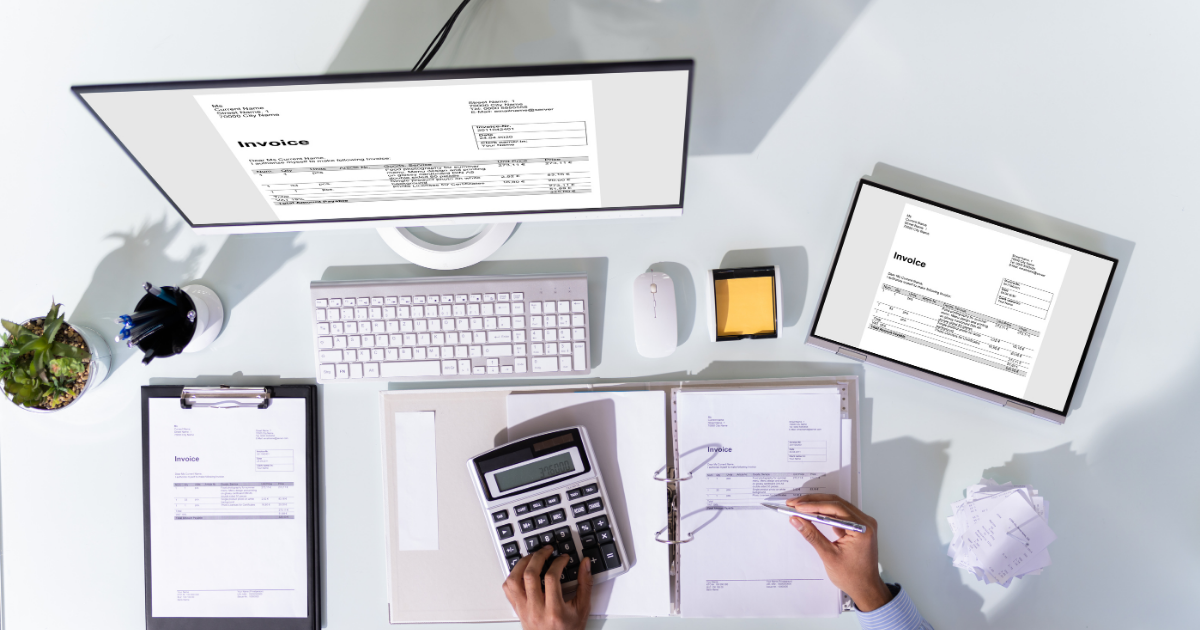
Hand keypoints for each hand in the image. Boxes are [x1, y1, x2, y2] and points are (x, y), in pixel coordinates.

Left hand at [502, 546, 593, 629]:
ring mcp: (524, 610)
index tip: (563, 558)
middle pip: (530, 575)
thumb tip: (585, 563)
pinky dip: (513, 575)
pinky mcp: (518, 609)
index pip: (551, 578)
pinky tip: (523, 570)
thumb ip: (585, 584)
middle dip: (539, 556)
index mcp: (554, 610)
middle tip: (547, 550)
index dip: (558, 562)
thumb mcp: (583, 609)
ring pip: (514, 580)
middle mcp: (536, 610)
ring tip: (532, 557)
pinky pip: (508, 589)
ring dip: (522, 564)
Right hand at [786, 493, 892, 611]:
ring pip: (838, 506)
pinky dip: (826, 513)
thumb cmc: (852, 576)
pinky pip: (841, 514)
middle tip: (794, 503)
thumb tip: (797, 520)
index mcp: (862, 529)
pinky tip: (812, 514)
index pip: (836, 508)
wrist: (865, 588)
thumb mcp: (829, 555)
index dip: (814, 506)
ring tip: (800, 507)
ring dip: (819, 506)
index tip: (797, 506)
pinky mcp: (858, 527)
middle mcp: (866, 522)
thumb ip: (812, 535)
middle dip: (814, 502)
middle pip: (837, 503)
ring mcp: (863, 523)